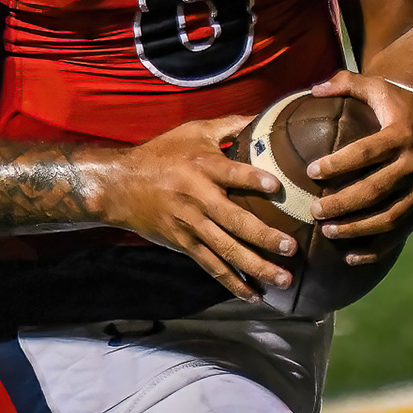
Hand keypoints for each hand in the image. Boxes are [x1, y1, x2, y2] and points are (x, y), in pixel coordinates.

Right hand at [99, 115, 298, 303]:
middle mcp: (199, 198)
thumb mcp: (194, 131)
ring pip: (227, 251)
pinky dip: (233, 283)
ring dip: (256, 267)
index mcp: (203, 167)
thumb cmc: (163, 154)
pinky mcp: (185, 244)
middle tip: (290, 247)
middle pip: (234, 220)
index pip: (232, 173)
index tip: (276, 186)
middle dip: (263, 236)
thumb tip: (265, 117)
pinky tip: (255, 295)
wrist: (121, 185)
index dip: (253, 179)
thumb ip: (230, 126)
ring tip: (283, 280)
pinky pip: (212, 267)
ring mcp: (191, 226)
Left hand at [306, 71, 412, 261]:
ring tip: (327, 232)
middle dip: (342, 203)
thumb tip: (312, 87)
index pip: (366, 152)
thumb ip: (346, 83)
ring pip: (389, 217)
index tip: (310, 172)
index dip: (338, 164)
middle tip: (314, 211)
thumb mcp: (380, 86)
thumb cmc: (405, 102)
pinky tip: (350, 256)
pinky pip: (401, 232)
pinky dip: (377, 249)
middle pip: (375, 190)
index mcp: (402, 133)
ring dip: (357, 229)